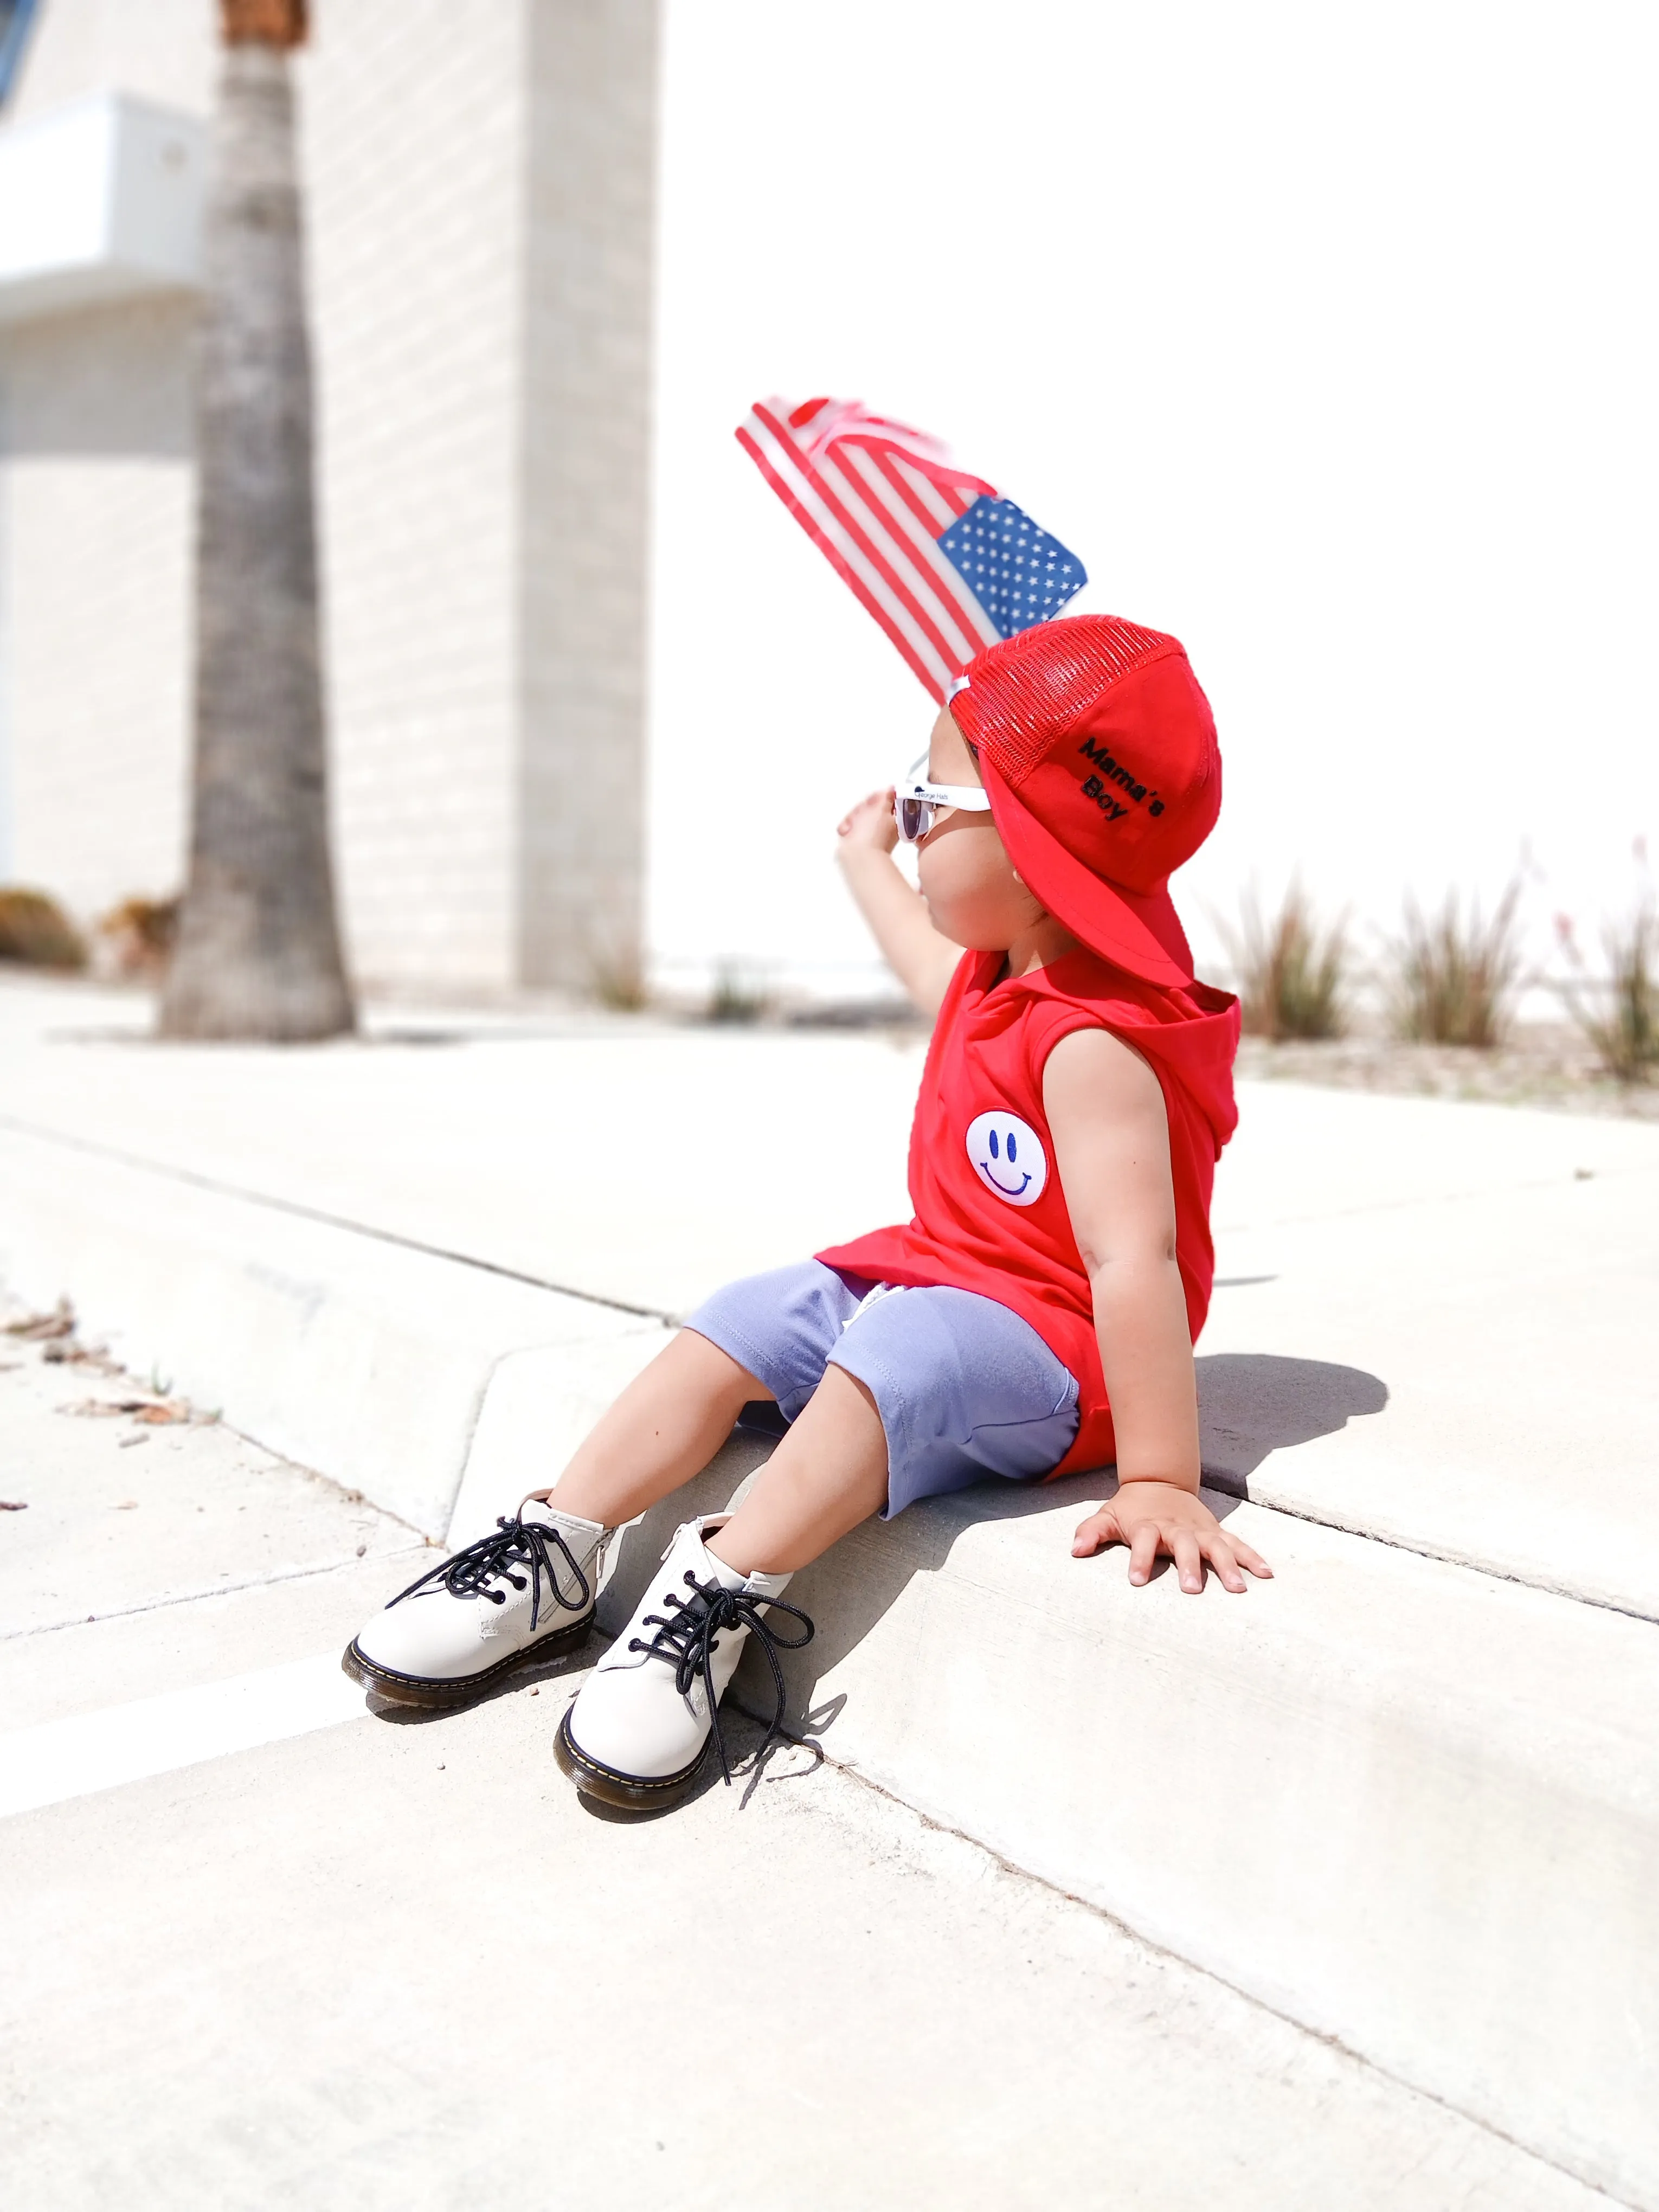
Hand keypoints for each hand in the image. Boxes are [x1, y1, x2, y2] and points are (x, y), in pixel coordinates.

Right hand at [836, 787, 898, 857]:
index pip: (885, 800)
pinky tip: (847, 831)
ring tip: (852, 826)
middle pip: (870, 807)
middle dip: (861, 809)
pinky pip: (851, 826)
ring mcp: (870, 833)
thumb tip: (892, 788)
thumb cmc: (872, 834)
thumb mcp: (881, 809)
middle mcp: (883, 826)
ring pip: (858, 815)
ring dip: (852, 818)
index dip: (876, 798)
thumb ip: (886, 797)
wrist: (858, 856)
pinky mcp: (858, 839)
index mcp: (894, 819)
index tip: (871, 801)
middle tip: (861, 815)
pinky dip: (847, 827)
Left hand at [1071, 1480, 1271, 1594]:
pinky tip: (1266, 1574)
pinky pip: (1237, 1544)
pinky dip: (1252, 1557)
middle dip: (1189, 1566)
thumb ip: (1091, 1532)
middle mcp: (1177, 1528)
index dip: (1141, 1560)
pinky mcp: (1216, 1532)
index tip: (1137, 1580)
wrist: (1159, 1481)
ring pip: (1216, 1546)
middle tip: (1192, 1589)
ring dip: (1228, 1566)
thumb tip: (1074, 1550)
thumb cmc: (1131, 1508)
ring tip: (1238, 1588)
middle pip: (1185, 1545)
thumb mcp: (1108, 1515)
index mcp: (1149, 1525)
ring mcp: (1199, 1530)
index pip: (1144, 1541)